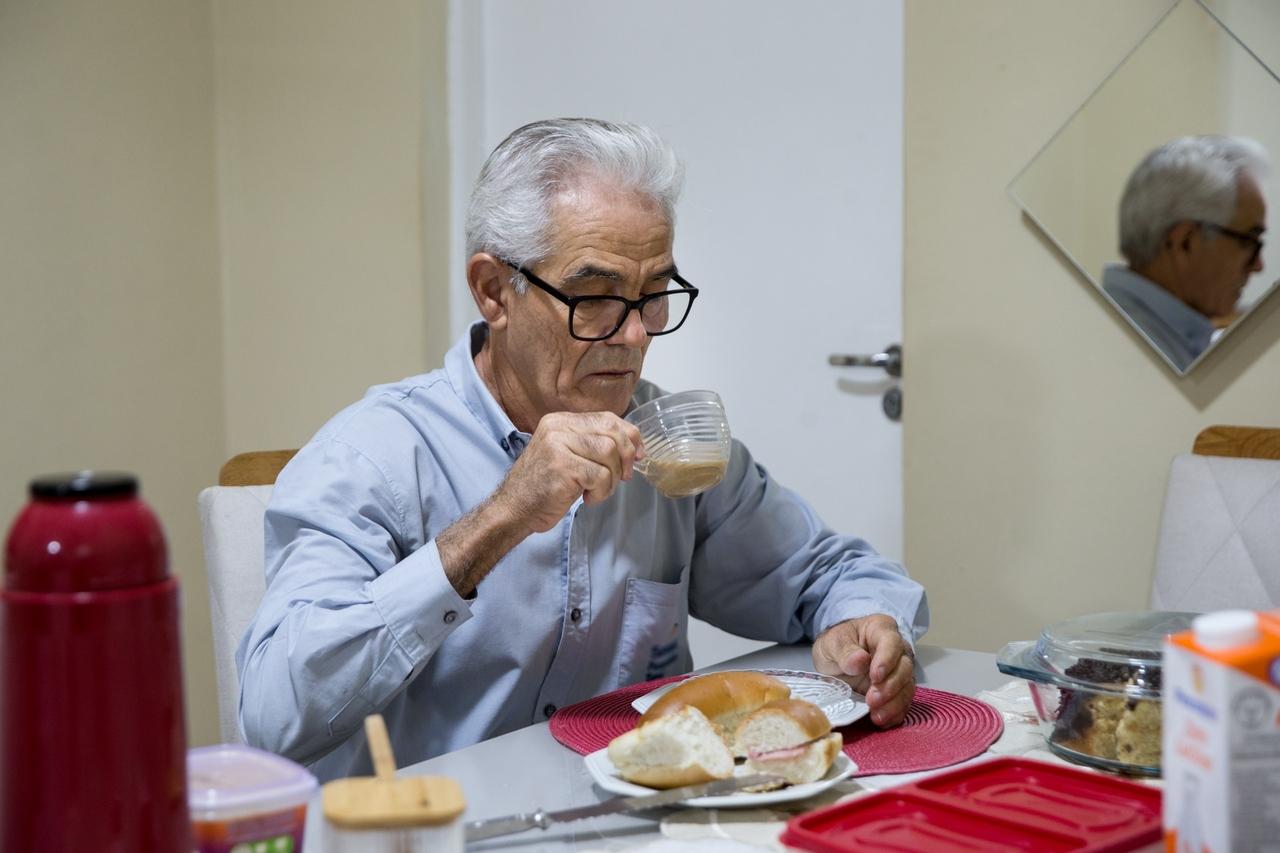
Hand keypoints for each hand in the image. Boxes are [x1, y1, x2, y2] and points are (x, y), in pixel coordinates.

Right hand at [495, 411, 643, 532]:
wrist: (514, 508)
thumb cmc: (545, 486)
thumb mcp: (568, 455)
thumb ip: (593, 444)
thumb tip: (635, 447)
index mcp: (560, 420)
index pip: (608, 418)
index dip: (629, 436)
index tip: (637, 456)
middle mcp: (558, 427)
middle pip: (612, 433)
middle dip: (625, 458)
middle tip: (621, 477)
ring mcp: (558, 445)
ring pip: (610, 453)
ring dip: (612, 478)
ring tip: (597, 490)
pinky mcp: (562, 467)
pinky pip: (601, 475)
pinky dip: (602, 492)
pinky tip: (587, 498)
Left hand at [812, 614, 915, 726]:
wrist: (837, 659)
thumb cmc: (837, 645)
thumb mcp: (831, 643)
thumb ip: (844, 650)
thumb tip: (860, 661)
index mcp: (881, 629)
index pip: (891, 642)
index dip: (886, 660)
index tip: (876, 676)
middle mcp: (896, 650)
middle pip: (904, 667)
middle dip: (890, 686)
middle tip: (872, 700)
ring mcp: (899, 671)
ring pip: (907, 687)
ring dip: (894, 703)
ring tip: (876, 716)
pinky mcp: (897, 691)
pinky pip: (903, 703)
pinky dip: (894, 713)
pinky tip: (882, 720)